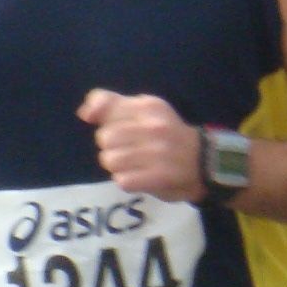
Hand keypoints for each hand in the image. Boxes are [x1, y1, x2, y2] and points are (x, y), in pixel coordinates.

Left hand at [78, 91, 202, 200]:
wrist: (203, 161)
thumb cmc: (167, 135)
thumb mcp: (145, 111)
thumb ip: (113, 106)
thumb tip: (84, 112)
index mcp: (149, 107)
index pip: (107, 108)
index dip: (104, 121)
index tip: (115, 128)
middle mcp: (154, 126)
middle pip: (104, 137)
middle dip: (111, 147)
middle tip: (128, 150)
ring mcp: (157, 152)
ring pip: (110, 160)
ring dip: (117, 167)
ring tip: (133, 165)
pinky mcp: (159, 176)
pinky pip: (122, 180)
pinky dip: (127, 181)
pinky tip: (140, 177)